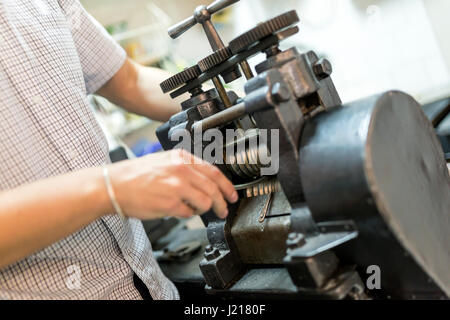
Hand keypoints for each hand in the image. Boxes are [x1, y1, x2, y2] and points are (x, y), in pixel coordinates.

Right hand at [107, 149, 237, 219]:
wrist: (114, 185)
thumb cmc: (136, 175)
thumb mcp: (164, 161)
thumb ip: (186, 169)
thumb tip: (206, 183)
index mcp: (181, 158)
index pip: (214, 172)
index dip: (227, 186)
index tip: (232, 195)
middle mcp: (181, 170)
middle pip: (213, 189)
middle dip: (223, 202)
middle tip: (224, 209)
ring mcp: (176, 186)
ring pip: (205, 202)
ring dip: (204, 210)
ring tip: (196, 210)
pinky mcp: (170, 203)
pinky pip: (189, 213)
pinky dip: (187, 214)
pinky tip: (178, 210)